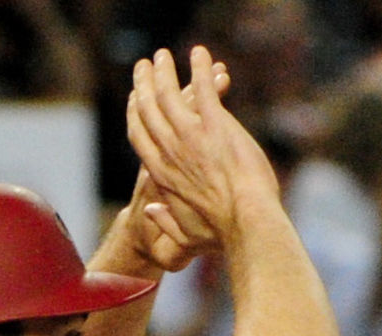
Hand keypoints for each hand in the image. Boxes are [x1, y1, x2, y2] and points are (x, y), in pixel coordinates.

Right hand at [125, 46, 277, 249]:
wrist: (247, 223)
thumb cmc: (222, 235)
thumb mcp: (186, 236)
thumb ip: (165, 221)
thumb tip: (149, 210)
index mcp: (162, 174)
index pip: (139, 136)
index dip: (134, 114)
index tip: (135, 99)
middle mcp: (171, 150)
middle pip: (147, 109)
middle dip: (143, 85)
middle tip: (142, 67)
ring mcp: (192, 136)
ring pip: (168, 94)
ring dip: (164, 71)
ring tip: (162, 55)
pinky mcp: (216, 125)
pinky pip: (202, 89)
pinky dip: (200, 69)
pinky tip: (200, 53)